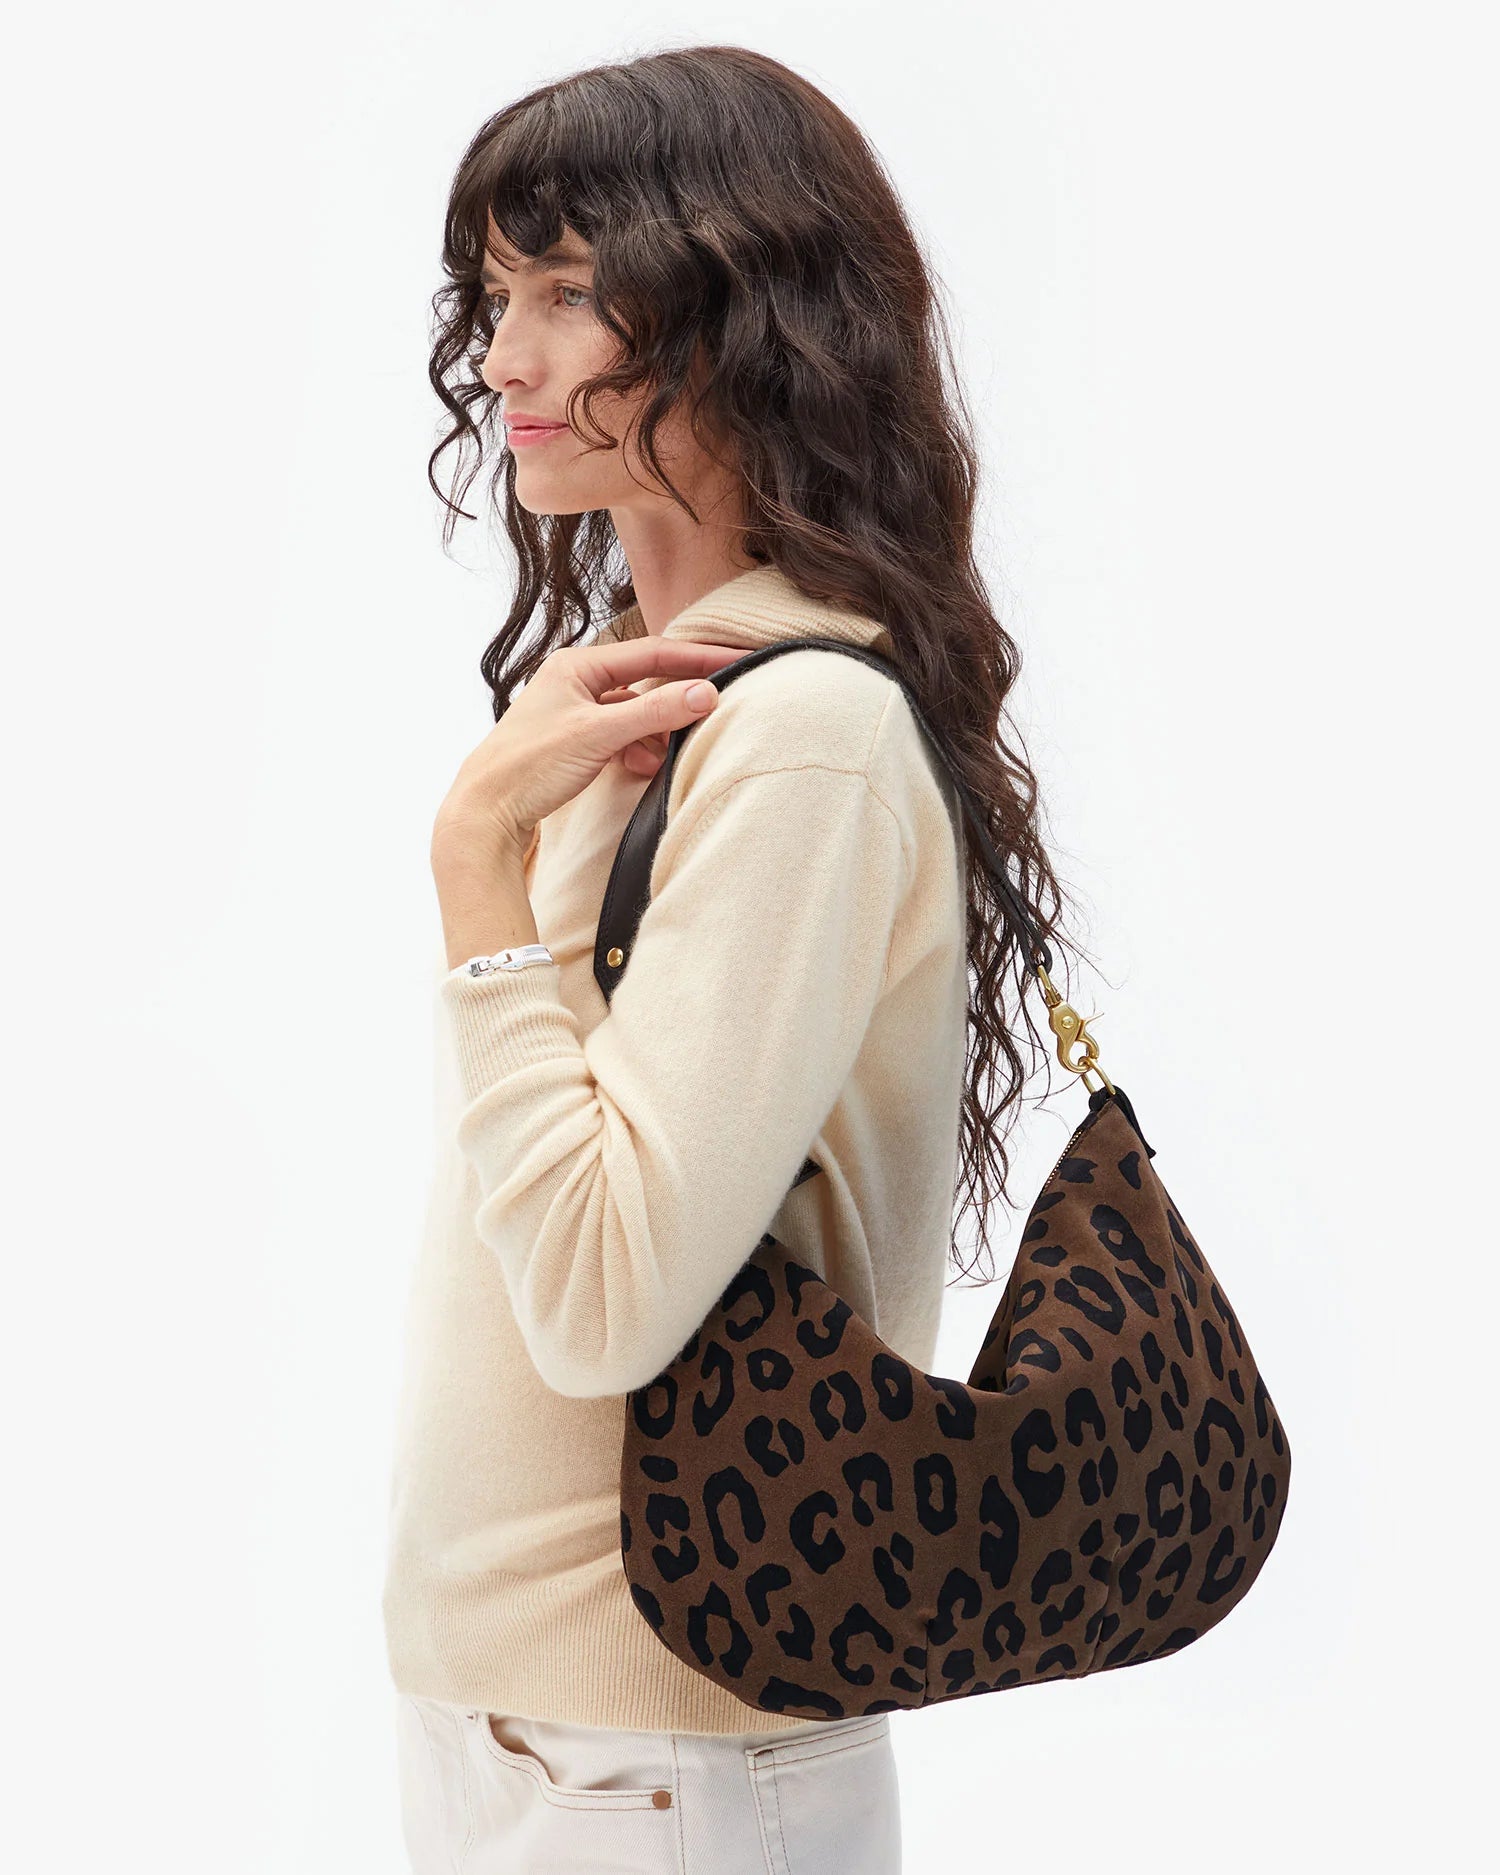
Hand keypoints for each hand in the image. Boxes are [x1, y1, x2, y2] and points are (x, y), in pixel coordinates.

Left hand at [432, 634, 746, 865]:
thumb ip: (654, 712)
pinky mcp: (576, 741)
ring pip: (636, 714)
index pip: (653, 652)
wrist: (485, 810)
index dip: (699, 657)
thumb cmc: (529, 765)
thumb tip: (706, 692)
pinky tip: (641, 770)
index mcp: (577, 665)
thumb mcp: (598, 734)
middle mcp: (576, 682)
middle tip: (714, 710)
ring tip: (665, 756)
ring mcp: (576, 712)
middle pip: (647, 681)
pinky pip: (622, 738)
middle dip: (677, 701)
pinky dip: (638, 752)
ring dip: (656, 734)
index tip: (739, 658)